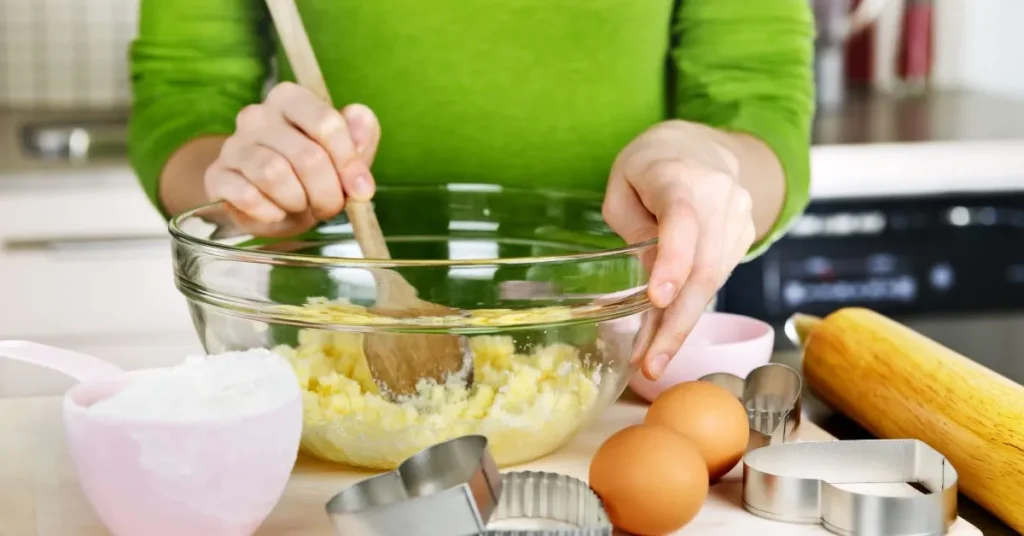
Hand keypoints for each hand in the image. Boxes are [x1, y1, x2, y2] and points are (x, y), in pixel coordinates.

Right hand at [204, 82, 381, 236]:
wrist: (271, 205)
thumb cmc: (312, 175)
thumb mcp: (345, 156)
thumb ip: (360, 134)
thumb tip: (360, 117)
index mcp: (291, 99)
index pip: (326, 122)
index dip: (349, 162)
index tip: (362, 189)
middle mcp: (258, 115)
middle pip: (307, 156)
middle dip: (328, 191)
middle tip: (331, 205)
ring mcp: (233, 145)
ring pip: (274, 174)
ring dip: (298, 201)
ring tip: (301, 205)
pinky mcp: (217, 176)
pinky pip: (247, 196)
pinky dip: (270, 212)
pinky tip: (276, 212)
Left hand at [603, 120, 755, 379]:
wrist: (704, 147)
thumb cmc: (652, 166)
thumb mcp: (623, 185)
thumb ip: (631, 227)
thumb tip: (650, 278)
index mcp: (680, 177)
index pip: (681, 221)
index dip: (672, 261)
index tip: (658, 298)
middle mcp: (719, 197)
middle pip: (703, 267)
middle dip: (677, 322)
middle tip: (652, 363)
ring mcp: (738, 219)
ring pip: (712, 282)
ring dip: (681, 326)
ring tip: (653, 360)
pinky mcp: (744, 238)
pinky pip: (716, 280)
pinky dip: (691, 310)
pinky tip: (668, 332)